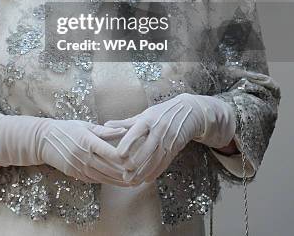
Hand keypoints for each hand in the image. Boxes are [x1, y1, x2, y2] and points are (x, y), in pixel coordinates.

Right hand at [0, 115, 129, 185]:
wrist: (44, 141)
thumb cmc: (67, 129)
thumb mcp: (86, 125)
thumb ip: (105, 130)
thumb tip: (124, 129)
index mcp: (88, 141)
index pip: (111, 152)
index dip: (125, 157)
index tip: (137, 157)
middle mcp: (84, 156)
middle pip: (110, 168)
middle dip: (126, 172)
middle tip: (141, 172)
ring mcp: (80, 167)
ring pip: (104, 177)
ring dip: (120, 180)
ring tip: (134, 180)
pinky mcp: (77, 174)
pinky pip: (96, 179)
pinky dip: (109, 181)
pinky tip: (118, 181)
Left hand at [105, 93, 235, 183]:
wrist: (188, 112)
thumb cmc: (160, 113)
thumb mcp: (143, 114)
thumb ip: (125, 122)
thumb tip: (106, 125)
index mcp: (148, 119)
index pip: (137, 132)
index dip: (128, 144)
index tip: (119, 155)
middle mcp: (159, 129)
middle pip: (147, 148)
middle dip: (136, 163)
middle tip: (124, 175)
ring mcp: (168, 139)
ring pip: (156, 159)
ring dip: (144, 172)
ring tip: (132, 182)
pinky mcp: (175, 148)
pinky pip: (164, 162)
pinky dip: (155, 172)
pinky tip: (146, 180)